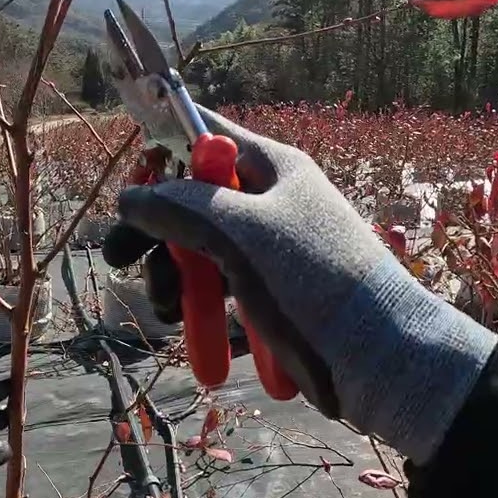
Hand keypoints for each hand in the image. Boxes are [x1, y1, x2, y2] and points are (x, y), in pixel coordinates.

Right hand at [104, 106, 497, 464]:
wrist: (382, 359)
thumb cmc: (316, 280)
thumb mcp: (242, 233)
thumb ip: (181, 207)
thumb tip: (129, 196)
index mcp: (272, 168)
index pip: (205, 138)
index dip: (163, 151)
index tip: (130, 183)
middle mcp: (269, 202)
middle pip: (192, 201)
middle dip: (154, 233)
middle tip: (115, 259)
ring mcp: (270, 249)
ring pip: (199, 250)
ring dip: (173, 278)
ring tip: (165, 309)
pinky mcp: (271, 294)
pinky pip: (219, 288)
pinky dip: (198, 307)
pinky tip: (186, 329)